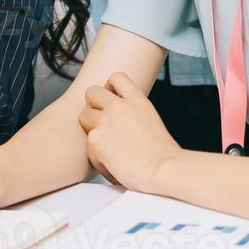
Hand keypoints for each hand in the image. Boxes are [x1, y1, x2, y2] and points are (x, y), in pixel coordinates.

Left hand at [78, 73, 182, 191]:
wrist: (165, 171)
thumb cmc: (164, 155)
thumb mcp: (152, 121)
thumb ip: (133, 114)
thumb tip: (123, 121)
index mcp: (137, 101)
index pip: (116, 78)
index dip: (110, 88)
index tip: (112, 100)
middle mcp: (118, 106)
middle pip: (91, 92)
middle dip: (93, 106)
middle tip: (103, 123)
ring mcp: (104, 122)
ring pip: (83, 116)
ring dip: (91, 129)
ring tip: (108, 146)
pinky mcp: (95, 140)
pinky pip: (87, 146)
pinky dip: (98, 157)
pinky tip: (113, 165)